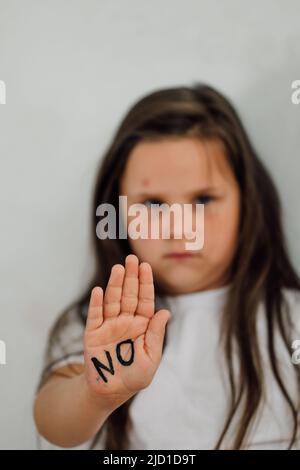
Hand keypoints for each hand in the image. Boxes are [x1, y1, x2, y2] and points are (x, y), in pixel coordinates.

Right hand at [83, 254, 170, 405]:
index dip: (145, 283)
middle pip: (128, 294)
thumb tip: (165, 312)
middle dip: (130, 277)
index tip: (145, 266)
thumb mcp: (151, 358)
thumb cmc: (135, 376)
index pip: (144, 299)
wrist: (111, 391)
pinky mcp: (93, 333)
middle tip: (131, 258)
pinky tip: (99, 291)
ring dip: (114, 284)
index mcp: (142, 324)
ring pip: (112, 300)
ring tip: (118, 269)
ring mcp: (109, 325)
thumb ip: (156, 335)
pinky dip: (96, 303)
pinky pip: (95, 316)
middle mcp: (125, 320)